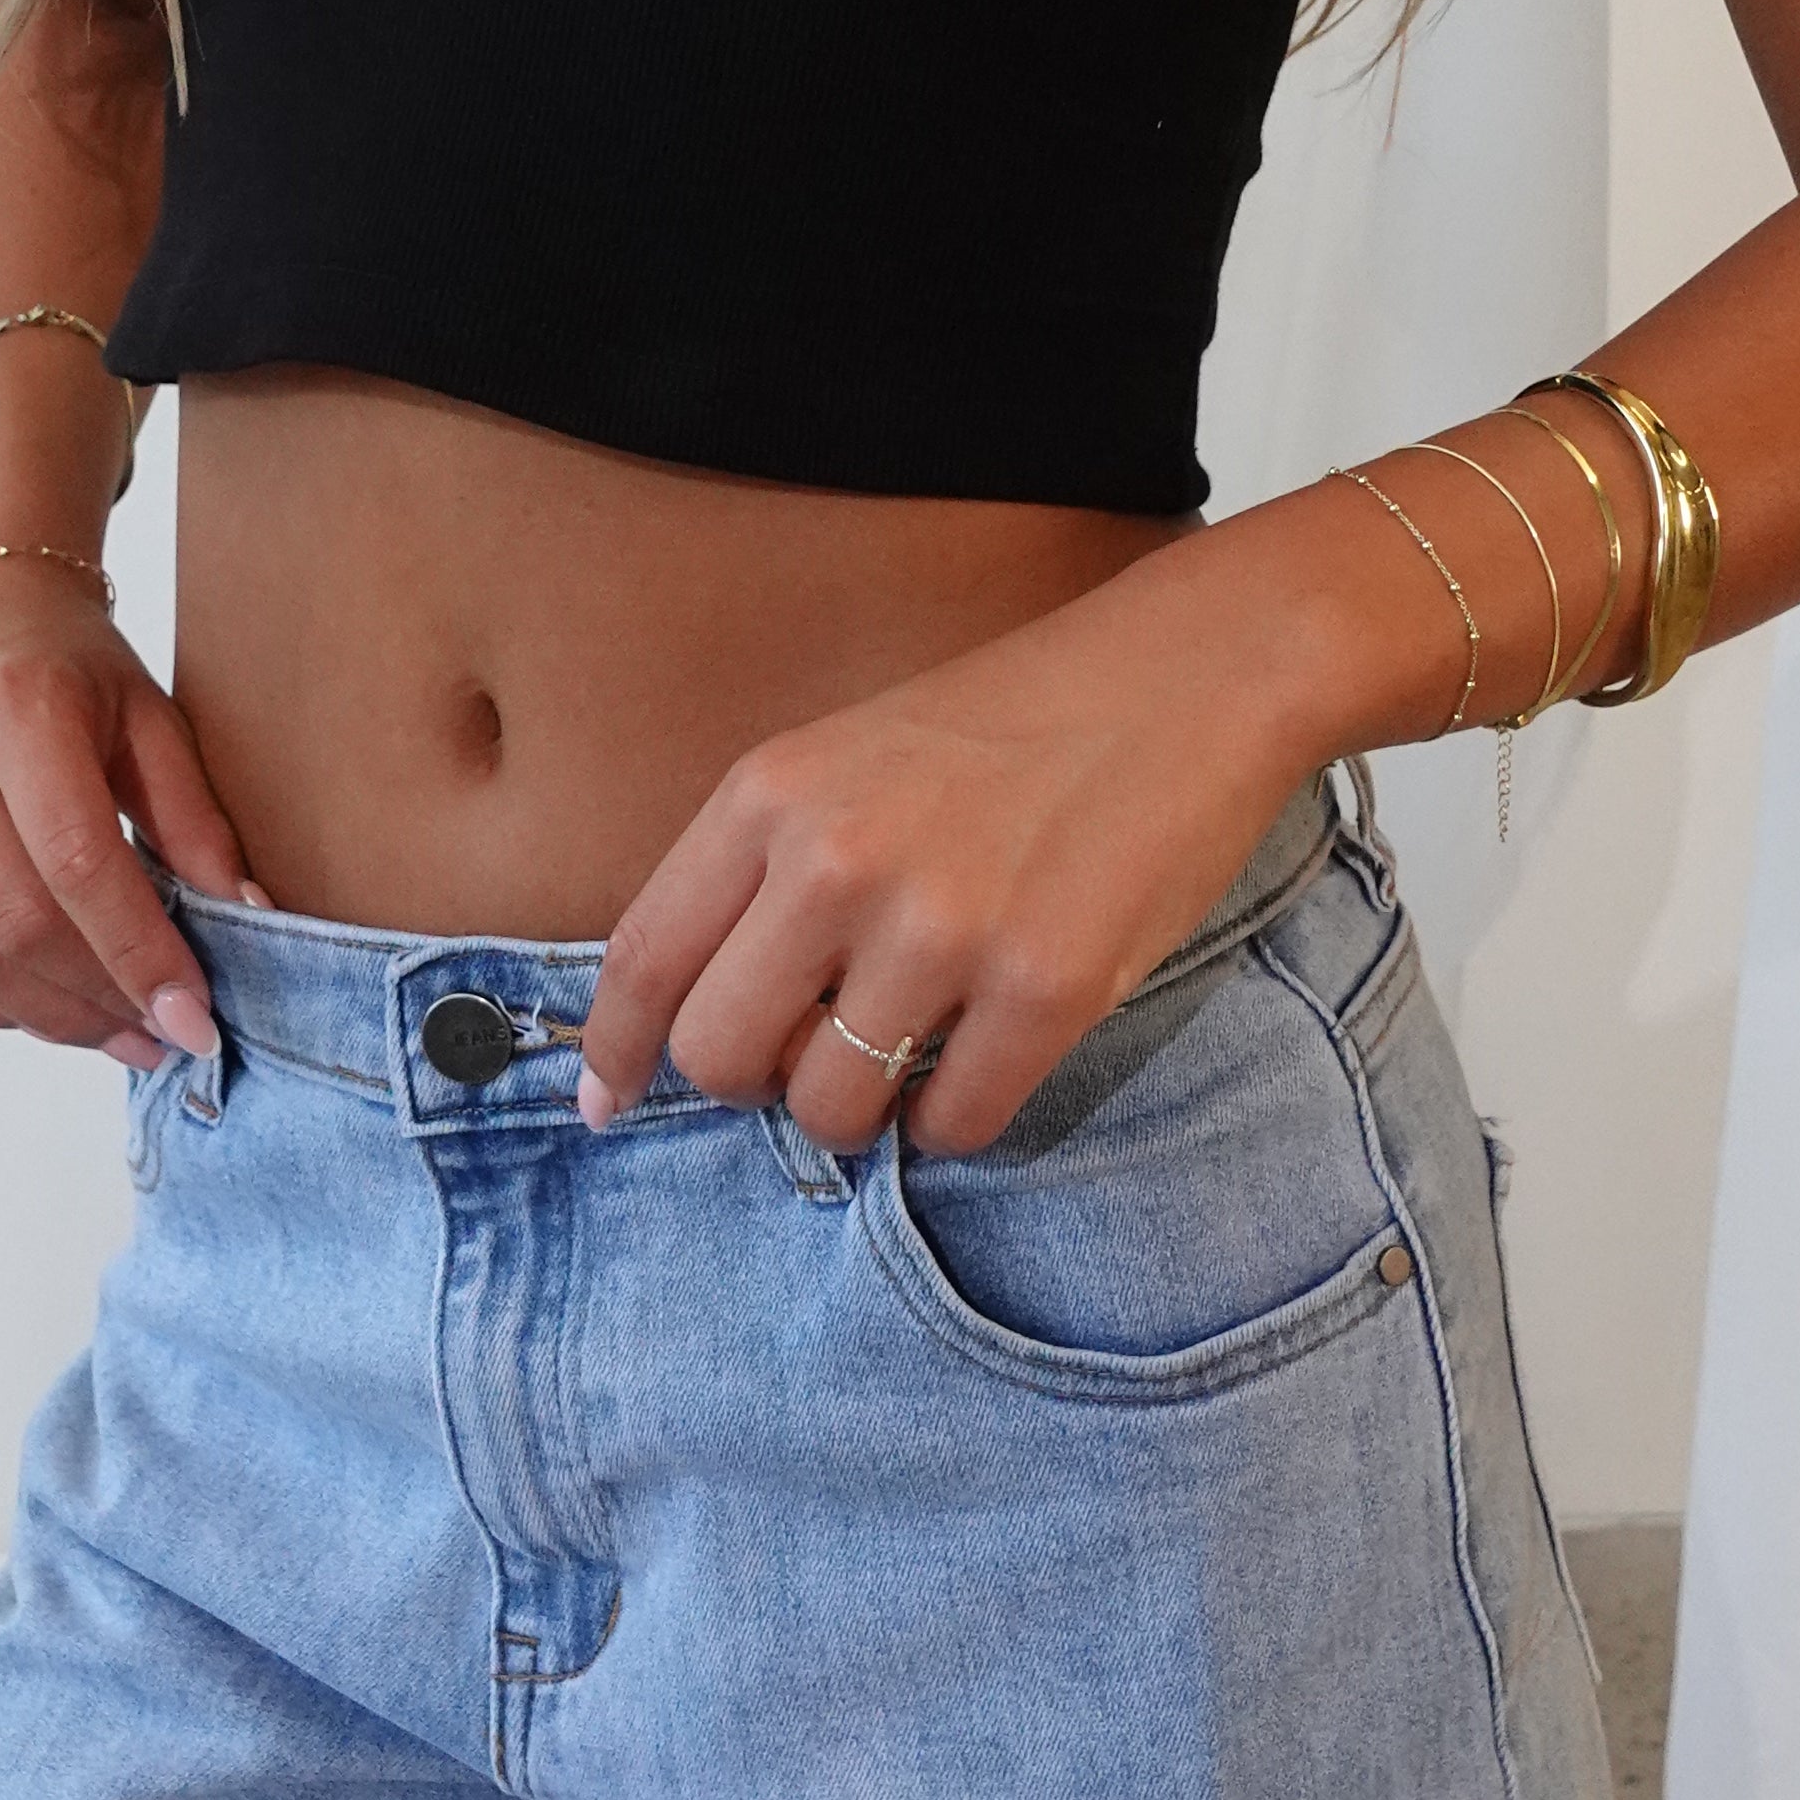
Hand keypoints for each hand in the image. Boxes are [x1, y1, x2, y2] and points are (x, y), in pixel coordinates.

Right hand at [0, 553, 256, 1058]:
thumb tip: (247, 927)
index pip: (78, 863)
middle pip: (12, 923)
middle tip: (158, 1033)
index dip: (139, 956)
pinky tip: (35, 1004)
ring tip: (108, 1031)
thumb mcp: (154, 720)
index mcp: (13, 699)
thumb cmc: (65, 669)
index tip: (194, 1021)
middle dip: (98, 1000)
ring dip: (41, 1016)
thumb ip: (198, 825)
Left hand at [573, 548, 1314, 1157]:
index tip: (611, 1101)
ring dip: (860, 1111)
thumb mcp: (847, 757)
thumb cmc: (1012, 723)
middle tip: (808, 1062)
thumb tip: (682, 1011)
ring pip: (830, 1107)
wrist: (1189, 675)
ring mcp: (943, 927)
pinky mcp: (1046, 985)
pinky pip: (953, 1123)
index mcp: (772, 794)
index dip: (616, 1050)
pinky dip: (955, 1120)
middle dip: (751, 1086)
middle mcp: (839, 860)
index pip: (643, 957)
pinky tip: (982, 1064)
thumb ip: (763, 866)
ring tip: (906, 1058)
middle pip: (719, 1055)